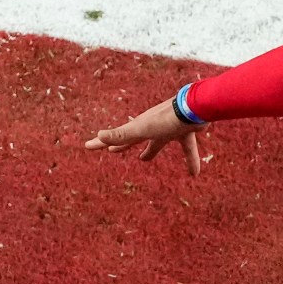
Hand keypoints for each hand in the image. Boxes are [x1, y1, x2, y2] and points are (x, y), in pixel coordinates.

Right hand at [84, 98, 206, 176]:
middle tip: (113, 150)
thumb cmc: (165, 119)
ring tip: (143, 160)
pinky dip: (190, 161)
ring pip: (158, 143)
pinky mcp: (185, 131)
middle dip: (124, 144)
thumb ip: (121, 135)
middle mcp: (152, 127)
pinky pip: (187, 149)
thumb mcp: (141, 129)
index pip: (117, 137)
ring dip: (150, 151)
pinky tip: (194, 174)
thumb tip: (98, 136)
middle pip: (134, 139)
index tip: (88, 145)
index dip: (102, 142)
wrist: (193, 109)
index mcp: (139, 127)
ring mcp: (168, 128)